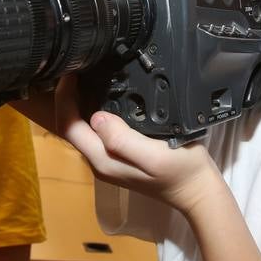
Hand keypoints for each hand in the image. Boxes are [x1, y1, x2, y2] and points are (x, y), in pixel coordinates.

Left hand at [54, 75, 223, 213]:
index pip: (69, 127)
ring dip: (78, 103)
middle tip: (77, 69)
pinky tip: (103, 95)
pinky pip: (96, 131)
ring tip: (85, 77)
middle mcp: (99, 161)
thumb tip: (97, 117)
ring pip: (82, 129)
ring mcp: (108, 160)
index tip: (72, 73)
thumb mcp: (153, 155)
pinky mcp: (118, 156)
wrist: (197, 190)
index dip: (64, 98)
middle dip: (67, 98)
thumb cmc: (180, 171)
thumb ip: (122, 139)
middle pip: (70, 127)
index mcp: (103, 160)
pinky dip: (92, 110)